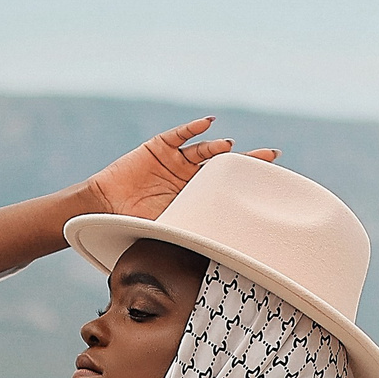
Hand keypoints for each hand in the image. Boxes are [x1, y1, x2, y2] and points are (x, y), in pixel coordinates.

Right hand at [83, 117, 279, 220]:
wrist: (104, 208)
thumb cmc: (135, 223)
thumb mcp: (169, 229)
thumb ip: (190, 232)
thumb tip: (221, 254)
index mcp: (196, 195)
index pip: (228, 187)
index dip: (248, 183)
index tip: (274, 182)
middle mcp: (191, 175)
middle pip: (226, 165)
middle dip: (249, 160)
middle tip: (272, 156)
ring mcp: (176, 160)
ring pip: (204, 150)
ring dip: (217, 148)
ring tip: (228, 148)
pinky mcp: (159, 147)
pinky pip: (179, 135)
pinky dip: (193, 129)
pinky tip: (207, 124)